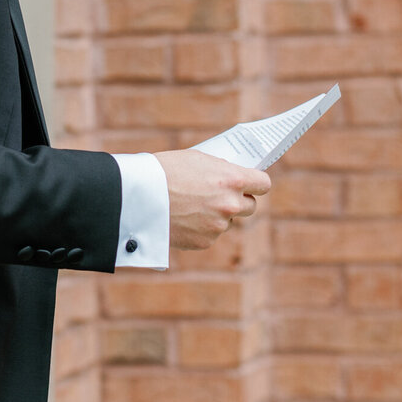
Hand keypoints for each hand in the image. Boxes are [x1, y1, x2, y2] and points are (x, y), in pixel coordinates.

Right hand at [154, 150, 271, 250]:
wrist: (137, 196)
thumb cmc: (165, 171)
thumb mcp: (197, 159)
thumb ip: (220, 170)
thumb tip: (232, 177)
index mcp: (233, 180)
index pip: (263, 184)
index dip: (256, 184)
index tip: (251, 184)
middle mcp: (230, 205)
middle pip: (251, 207)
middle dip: (239, 201)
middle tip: (220, 196)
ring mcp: (218, 226)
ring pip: (227, 222)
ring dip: (216, 216)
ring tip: (191, 206)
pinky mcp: (204, 242)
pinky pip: (209, 235)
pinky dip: (200, 229)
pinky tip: (182, 218)